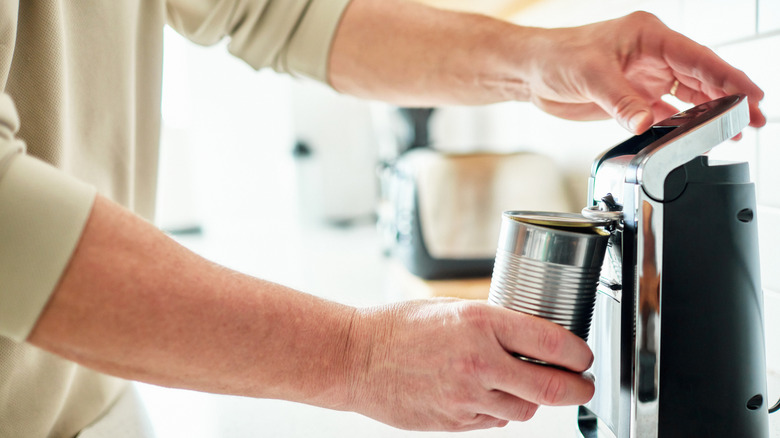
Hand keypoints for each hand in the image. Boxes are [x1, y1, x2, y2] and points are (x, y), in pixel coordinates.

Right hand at [345, 299, 593, 430]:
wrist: (357, 358)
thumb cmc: (398, 327)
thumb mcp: (452, 308)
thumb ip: (494, 324)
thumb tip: (532, 340)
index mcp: (480, 323)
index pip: (551, 342)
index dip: (578, 353)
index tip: (583, 357)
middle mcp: (479, 361)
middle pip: (551, 387)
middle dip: (577, 388)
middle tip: (583, 385)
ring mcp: (467, 397)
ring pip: (525, 410)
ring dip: (532, 399)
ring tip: (519, 384)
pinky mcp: (455, 422)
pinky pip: (495, 422)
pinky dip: (500, 410)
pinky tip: (484, 394)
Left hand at [522, 11, 765, 132]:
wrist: (532, 71)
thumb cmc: (557, 57)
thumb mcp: (590, 76)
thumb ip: (621, 102)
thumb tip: (645, 123)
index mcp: (649, 36)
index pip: (698, 58)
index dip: (729, 77)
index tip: (752, 95)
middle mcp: (652, 55)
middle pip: (701, 78)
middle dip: (729, 99)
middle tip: (754, 119)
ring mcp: (644, 77)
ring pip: (688, 96)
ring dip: (710, 114)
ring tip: (734, 131)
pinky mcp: (633, 97)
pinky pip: (666, 112)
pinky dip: (682, 124)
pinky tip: (697, 136)